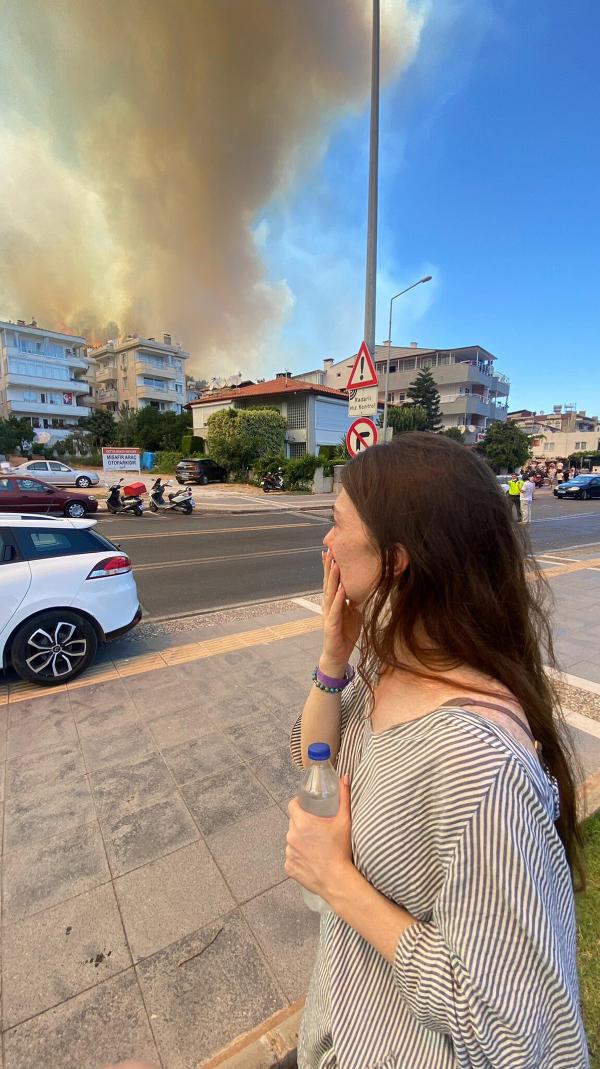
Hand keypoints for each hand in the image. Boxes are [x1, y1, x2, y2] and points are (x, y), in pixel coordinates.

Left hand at [285, 774, 354, 903]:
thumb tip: (345, 776)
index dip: (299, 804)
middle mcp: (291, 836)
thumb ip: (344, 797)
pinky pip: (292, 858)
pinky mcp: (288, 867)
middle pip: (293, 823)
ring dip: (300, 841)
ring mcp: (288, 853)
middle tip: (317, 828)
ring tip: (315, 846)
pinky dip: (299, 858)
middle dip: (302, 824)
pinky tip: (311, 860)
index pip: (292, 805)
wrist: (337, 880)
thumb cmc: (341, 849)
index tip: (307, 807)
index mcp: (302, 822)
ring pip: (292, 840)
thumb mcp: (345, 821)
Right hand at [320, 549, 361, 674]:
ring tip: (335, 564)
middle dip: (329, 567)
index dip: (330, 567)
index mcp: (333, 603)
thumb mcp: (353, 614)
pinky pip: (335, 610)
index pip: (331, 582)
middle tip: (330, 550)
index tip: (331, 551)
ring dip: (332, 579)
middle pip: (328, 583)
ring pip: (329, 593)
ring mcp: (328, 615)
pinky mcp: (331, 626)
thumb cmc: (344, 634)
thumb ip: (354, 601)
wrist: (337, 656)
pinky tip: (341, 589)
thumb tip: (363, 589)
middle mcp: (328, 606)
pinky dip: (338, 599)